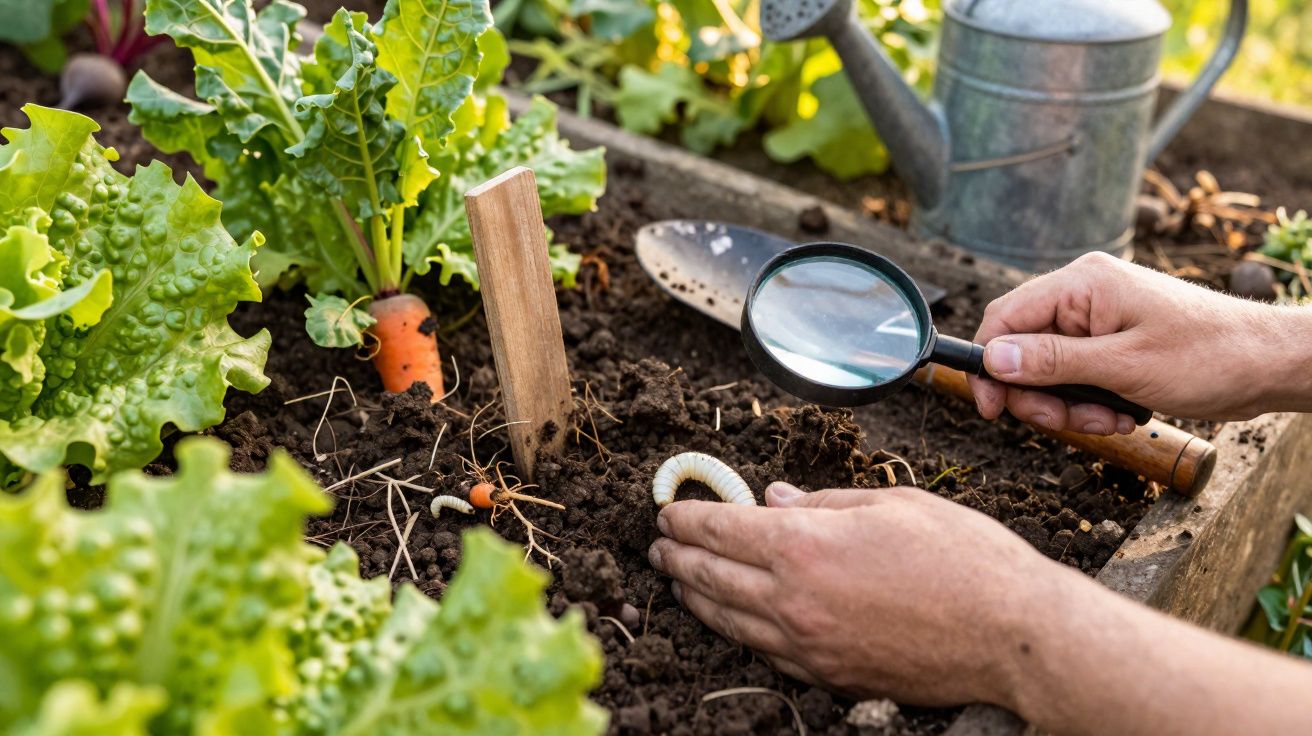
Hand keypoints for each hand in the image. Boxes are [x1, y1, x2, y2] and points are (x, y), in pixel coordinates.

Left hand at [650, 483, 1311, 734]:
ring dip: (693, 595)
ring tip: (676, 578)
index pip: (720, 528)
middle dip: (676, 555)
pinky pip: (762, 651)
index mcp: (805, 543)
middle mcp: (794, 598)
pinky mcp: (825, 675)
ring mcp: (807, 643)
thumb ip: (822, 501)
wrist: (1012, 636)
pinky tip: (728, 619)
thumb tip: (775, 497)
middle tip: (658, 542)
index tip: (668, 508)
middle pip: (709, 575)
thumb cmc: (964, 558)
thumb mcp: (892, 503)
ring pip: (726, 618)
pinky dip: (733, 630)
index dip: (686, 516)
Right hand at [967, 252, 1309, 433]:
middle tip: (1066, 423)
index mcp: (1083, 283)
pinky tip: (1121, 412)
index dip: (988, 364)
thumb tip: (992, 358)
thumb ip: (1052, 361)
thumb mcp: (1123, 366)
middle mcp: (1085, 294)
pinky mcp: (1112, 340)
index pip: (1004, 317)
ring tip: (1109, 417)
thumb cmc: (1209, 357)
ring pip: (1047, 369)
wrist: (1267, 365)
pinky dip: (1088, 401)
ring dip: (1068, 405)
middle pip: (1022, 348)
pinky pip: (1075, 374)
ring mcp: (1099, 317)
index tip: (991, 408)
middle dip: (1039, 395)